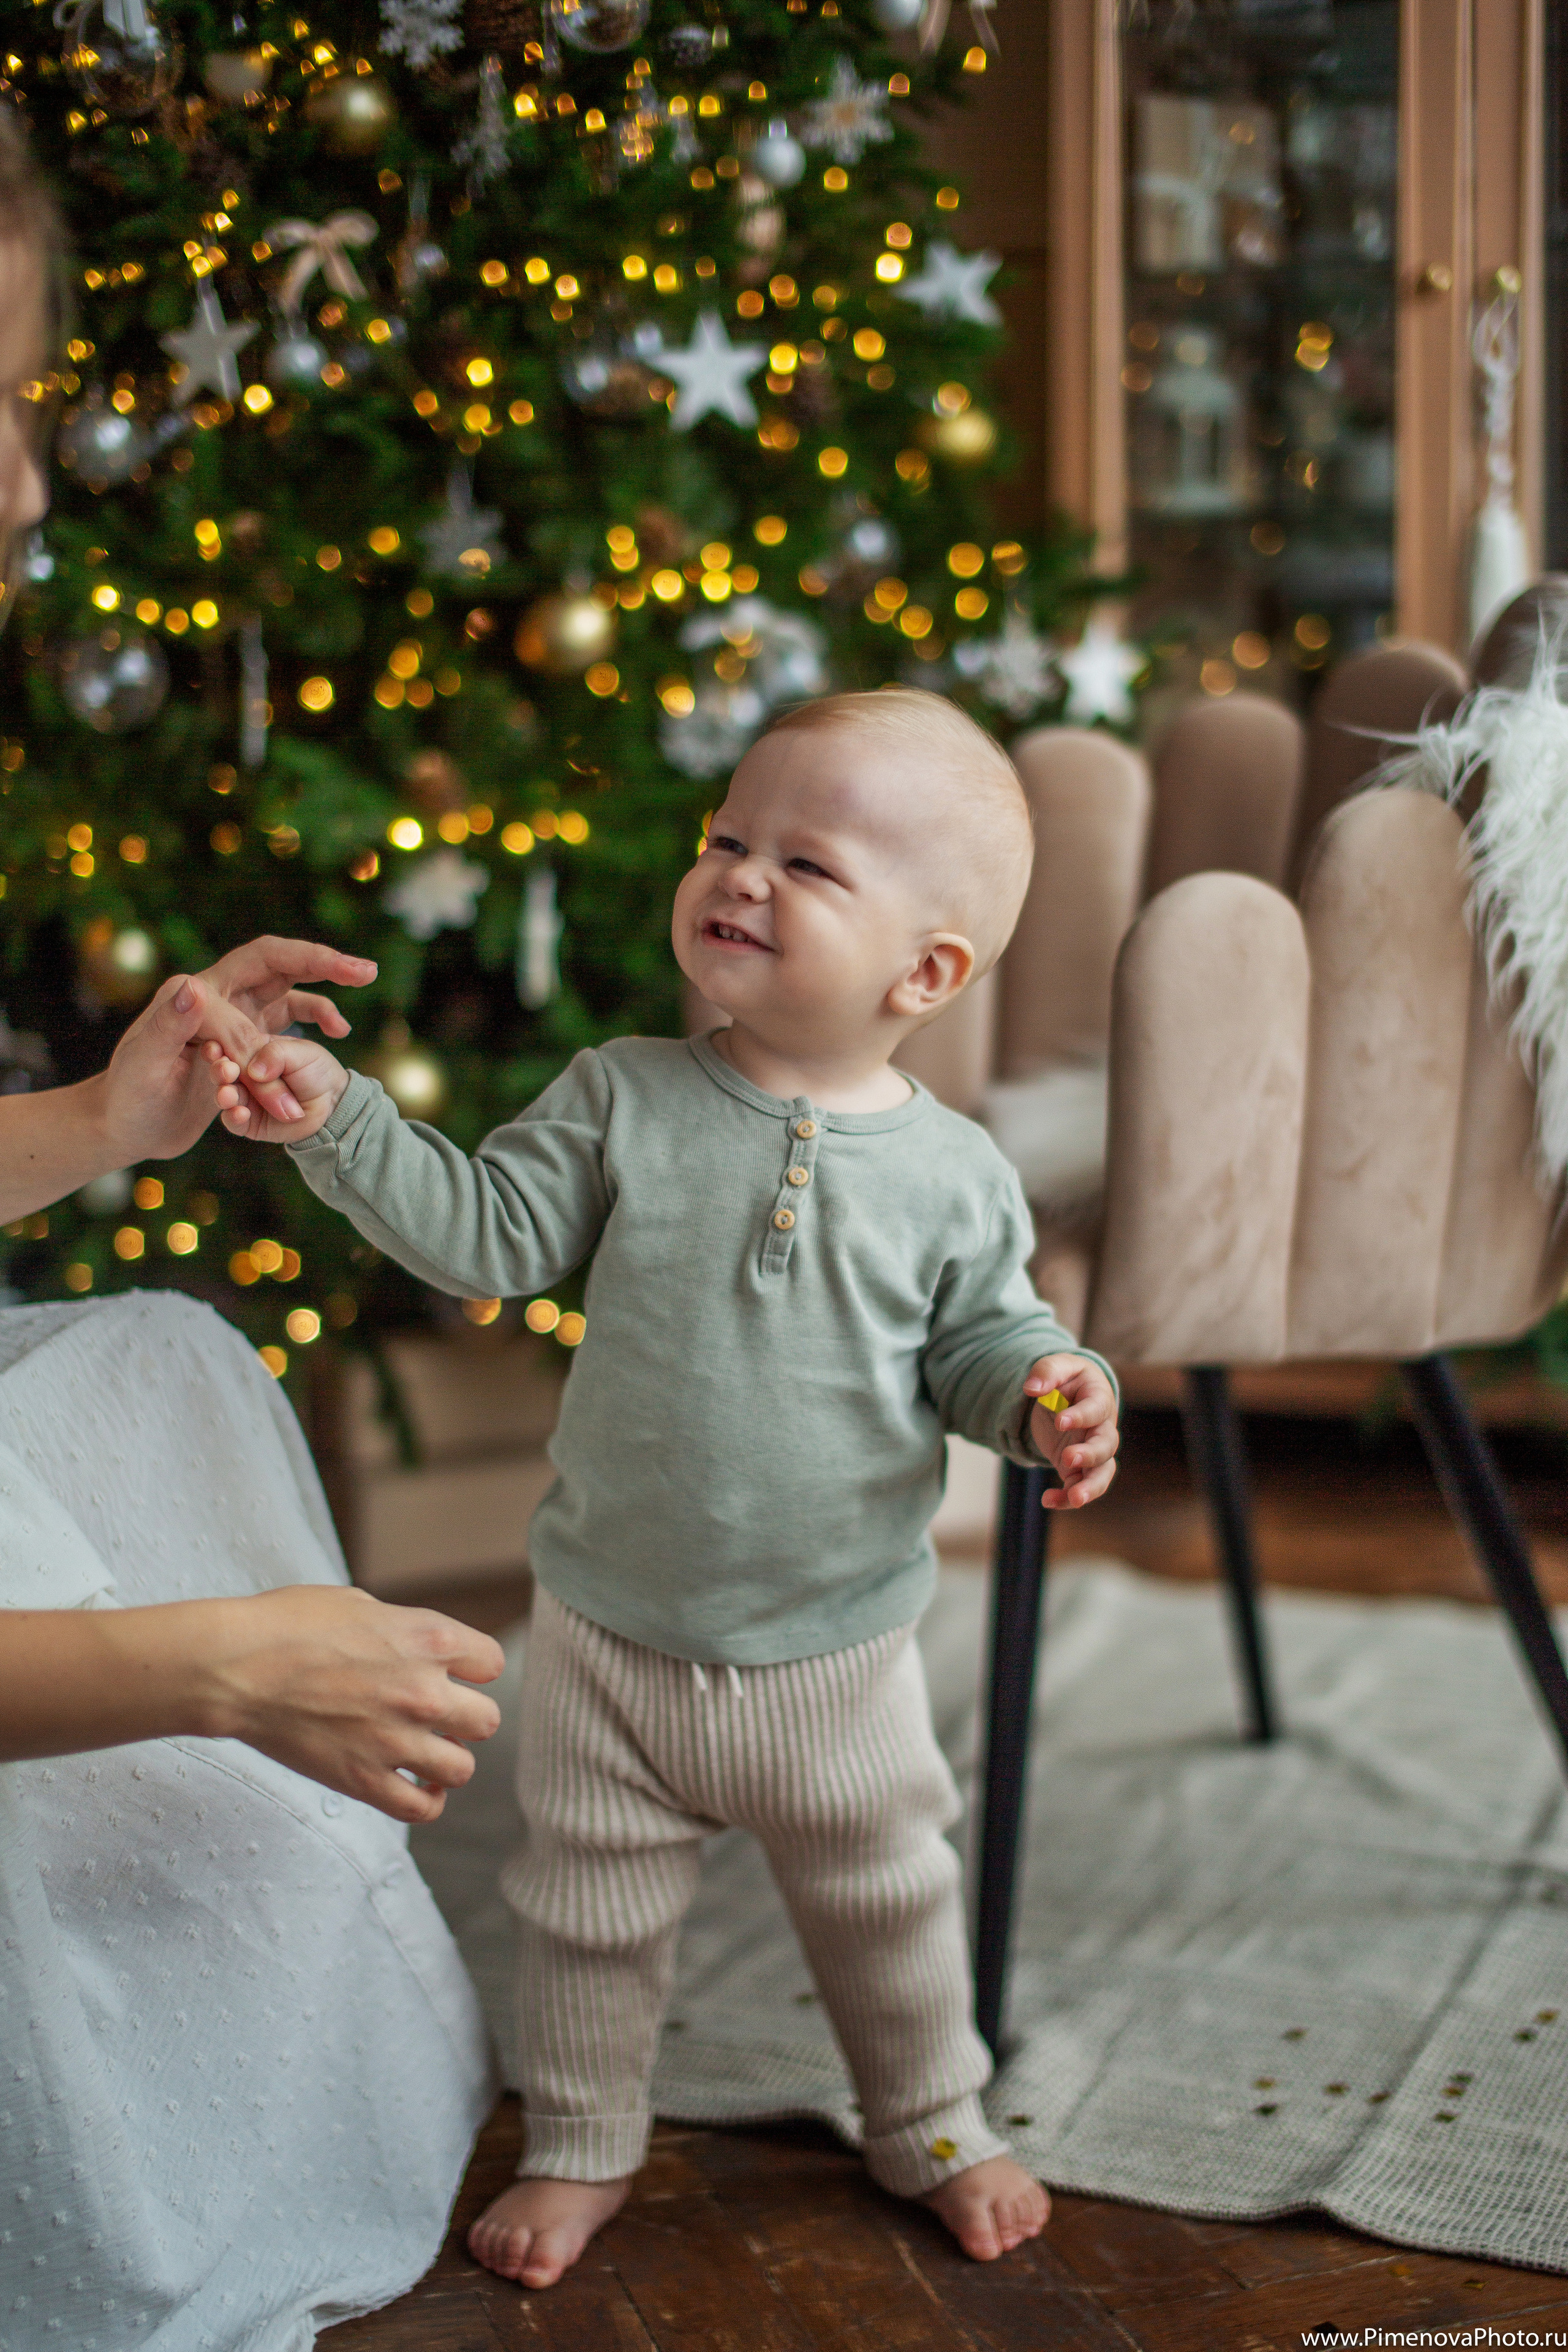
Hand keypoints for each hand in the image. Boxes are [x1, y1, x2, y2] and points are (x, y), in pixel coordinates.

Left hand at [100, 937, 375, 1161]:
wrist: (126, 1126)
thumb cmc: (129, 1096)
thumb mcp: (145, 1063)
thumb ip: (169, 1024)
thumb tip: (193, 986)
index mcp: (197, 991)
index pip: (258, 969)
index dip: (300, 972)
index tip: (332, 987)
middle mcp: (219, 997)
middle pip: (280, 965)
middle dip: (324, 964)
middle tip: (367, 971)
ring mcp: (233, 1020)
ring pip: (287, 994)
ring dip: (322, 997)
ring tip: (355, 1002)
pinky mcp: (242, 1046)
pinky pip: (284, 1024)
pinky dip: (311, 1023)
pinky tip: (335, 1034)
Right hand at [207, 1584, 505, 1824]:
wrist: (237, 1667)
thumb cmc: (287, 1624)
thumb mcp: (359, 1604)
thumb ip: (403, 1629)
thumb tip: (417, 1646)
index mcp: (429, 1639)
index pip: (492, 1662)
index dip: (474, 1668)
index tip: (457, 1673)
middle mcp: (424, 1692)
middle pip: (488, 1720)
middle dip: (466, 1717)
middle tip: (440, 1716)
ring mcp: (396, 1741)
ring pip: (462, 1768)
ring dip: (448, 1760)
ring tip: (425, 1753)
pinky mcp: (364, 1780)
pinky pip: (421, 1808)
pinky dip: (426, 1800)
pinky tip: (416, 1785)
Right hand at [212, 1028, 351, 1143]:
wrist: (332, 1102)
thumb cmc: (315, 1070)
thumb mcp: (300, 1052)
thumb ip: (276, 1054)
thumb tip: (254, 1071)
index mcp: (250, 1050)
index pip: (228, 1045)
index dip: (218, 1047)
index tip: (216, 1048)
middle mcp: (242, 1074)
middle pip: (220, 1071)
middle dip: (219, 1071)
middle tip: (226, 1071)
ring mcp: (244, 1098)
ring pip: (224, 1096)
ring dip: (223, 1095)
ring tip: (228, 1094)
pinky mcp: (248, 1122)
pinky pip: (233, 1121)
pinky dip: (233, 1117)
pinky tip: (240, 1113)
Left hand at [1022, 1355, 1119, 1509]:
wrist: (1068, 1398)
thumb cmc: (1067, 1380)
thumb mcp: (1057, 1366)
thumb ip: (1047, 1372)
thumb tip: (1032, 1388)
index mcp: (1099, 1399)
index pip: (1096, 1409)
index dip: (1081, 1416)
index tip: (1060, 1421)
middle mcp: (1102, 1429)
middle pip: (1106, 1446)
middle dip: (1090, 1455)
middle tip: (1067, 1458)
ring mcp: (1094, 1452)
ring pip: (1102, 1474)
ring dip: (1090, 1487)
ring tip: (1074, 1498)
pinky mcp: (1079, 1469)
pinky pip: (1079, 1486)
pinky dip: (1066, 1497)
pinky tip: (1048, 1500)